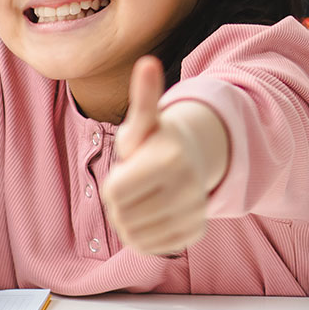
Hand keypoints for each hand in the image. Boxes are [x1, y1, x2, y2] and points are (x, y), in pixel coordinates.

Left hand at [104, 56, 228, 255]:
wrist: (194, 160)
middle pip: (121, 216)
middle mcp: (188, 187)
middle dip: (120, 202)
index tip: (129, 169)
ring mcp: (193, 212)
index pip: (113, 193)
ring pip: (134, 236)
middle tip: (137, 185)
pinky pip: (151, 247)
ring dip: (130, 221)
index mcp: (170, 159)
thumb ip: (144, 97)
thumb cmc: (156, 141)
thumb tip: (148, 62)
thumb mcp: (144, 121)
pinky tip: (154, 215)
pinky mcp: (195, 233)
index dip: (114, 183)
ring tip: (144, 199)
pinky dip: (145, 236)